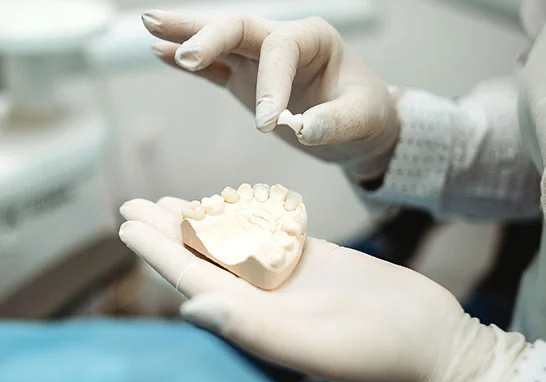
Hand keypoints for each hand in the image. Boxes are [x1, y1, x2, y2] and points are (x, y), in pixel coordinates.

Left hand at [118, 197, 526, 381]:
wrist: (432, 343)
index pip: (192, 277)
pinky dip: (243, 216)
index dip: (157, 251)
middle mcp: (263, 296)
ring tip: (170, 202)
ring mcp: (288, 276)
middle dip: (166, 230)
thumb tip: (189, 308)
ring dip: (198, 220)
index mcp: (253, 316)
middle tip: (134, 204)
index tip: (126, 225)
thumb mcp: (314, 344)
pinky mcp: (315, 258)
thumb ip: (250, 328)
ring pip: (230, 241)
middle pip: (202, 256)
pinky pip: (268, 232)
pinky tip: (228, 204)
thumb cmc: (381, 353)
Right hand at [142, 10, 400, 178]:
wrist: (359, 127)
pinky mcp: (247, 83)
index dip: (270, 83)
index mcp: (313, 39)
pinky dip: (189, 64)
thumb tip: (305, 129)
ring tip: (149, 25)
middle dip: (209, 37)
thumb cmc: (366, 116)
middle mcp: (283, 42)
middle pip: (238, 27)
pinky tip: (161, 53)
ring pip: (220, 42)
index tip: (268, 123)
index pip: (280, 49)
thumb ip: (336, 122)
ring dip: (185, 35)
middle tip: (183, 53)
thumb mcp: (363, 118)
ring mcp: (261, 62)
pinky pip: (215, 70)